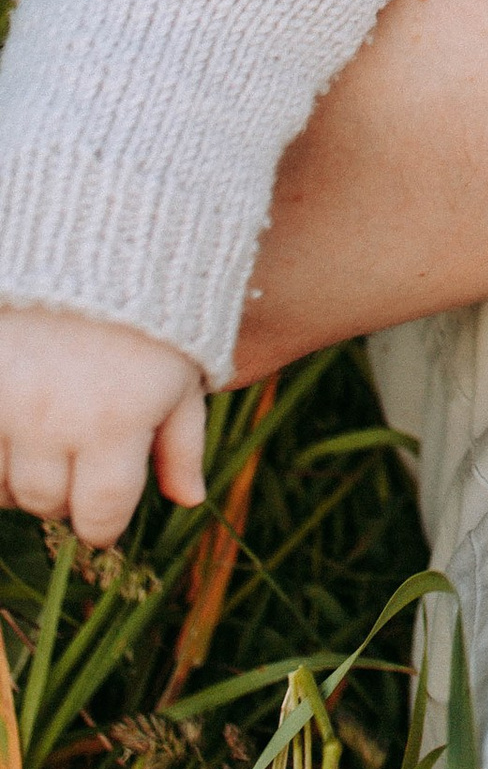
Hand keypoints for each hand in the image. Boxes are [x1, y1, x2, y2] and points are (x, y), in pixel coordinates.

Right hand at [0, 307, 206, 543]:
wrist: (89, 244)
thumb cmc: (147, 314)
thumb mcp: (179, 376)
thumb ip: (181, 445)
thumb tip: (188, 501)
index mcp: (115, 423)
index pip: (101, 514)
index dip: (103, 525)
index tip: (103, 515)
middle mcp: (54, 421)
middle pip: (46, 503)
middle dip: (65, 494)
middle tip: (77, 461)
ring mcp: (5, 403)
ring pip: (1, 487)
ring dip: (21, 478)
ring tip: (43, 441)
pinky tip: (14, 430)